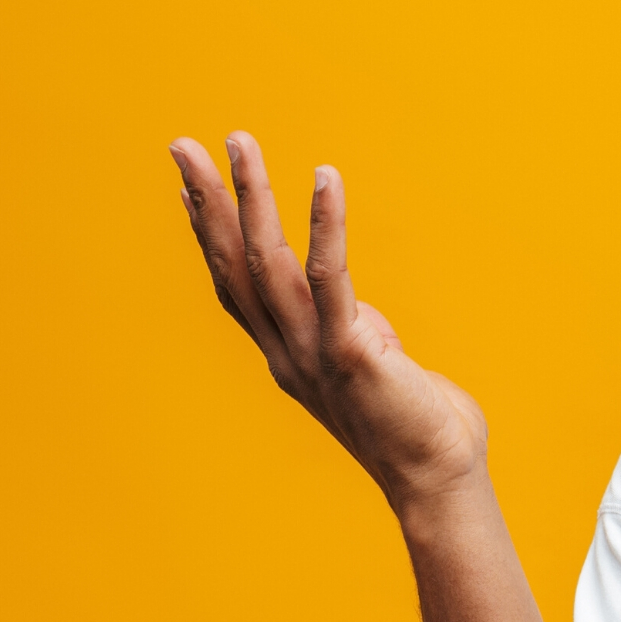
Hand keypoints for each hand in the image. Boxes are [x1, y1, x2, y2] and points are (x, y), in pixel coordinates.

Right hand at [169, 132, 487, 511]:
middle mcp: (286, 352)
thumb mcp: (375, 370)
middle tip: (181, 145)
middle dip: (207, 201)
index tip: (190, 187)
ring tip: (238, 141)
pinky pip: (332, 276)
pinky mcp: (352, 350)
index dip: (209, 236)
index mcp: (287, 355)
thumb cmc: (419, 425)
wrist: (439, 480)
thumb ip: (359, 335)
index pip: (235, 287)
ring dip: (250, 196)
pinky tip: (324, 177)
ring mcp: (313, 352)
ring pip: (268, 261)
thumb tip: (362, 314)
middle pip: (233, 265)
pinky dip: (326, 223)